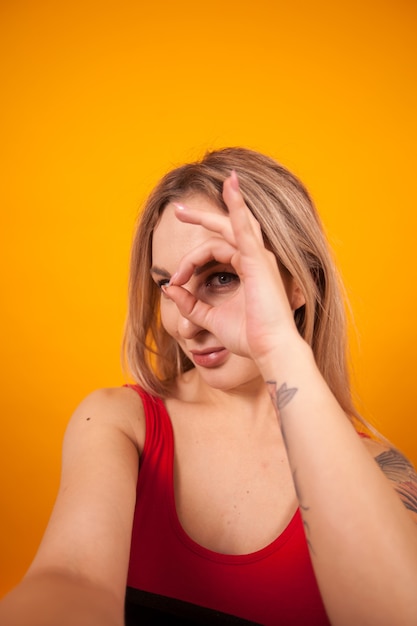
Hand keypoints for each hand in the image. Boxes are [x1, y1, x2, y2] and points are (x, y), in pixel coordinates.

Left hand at [165, 171, 302, 363]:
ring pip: (234, 224)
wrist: (270, 349)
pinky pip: (245, 227)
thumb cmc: (248, 336)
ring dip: (216, 207)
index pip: (215, 250)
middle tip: (178, 211)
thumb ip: (190, 304)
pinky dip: (238, 205)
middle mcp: (255, 258)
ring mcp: (258, 257)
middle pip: (225, 229)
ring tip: (194, 199)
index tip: (174, 279)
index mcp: (247, 268)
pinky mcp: (257, 260)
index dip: (190, 261)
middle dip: (200, 219)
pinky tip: (230, 186)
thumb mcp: (210, 318)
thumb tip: (169, 289)